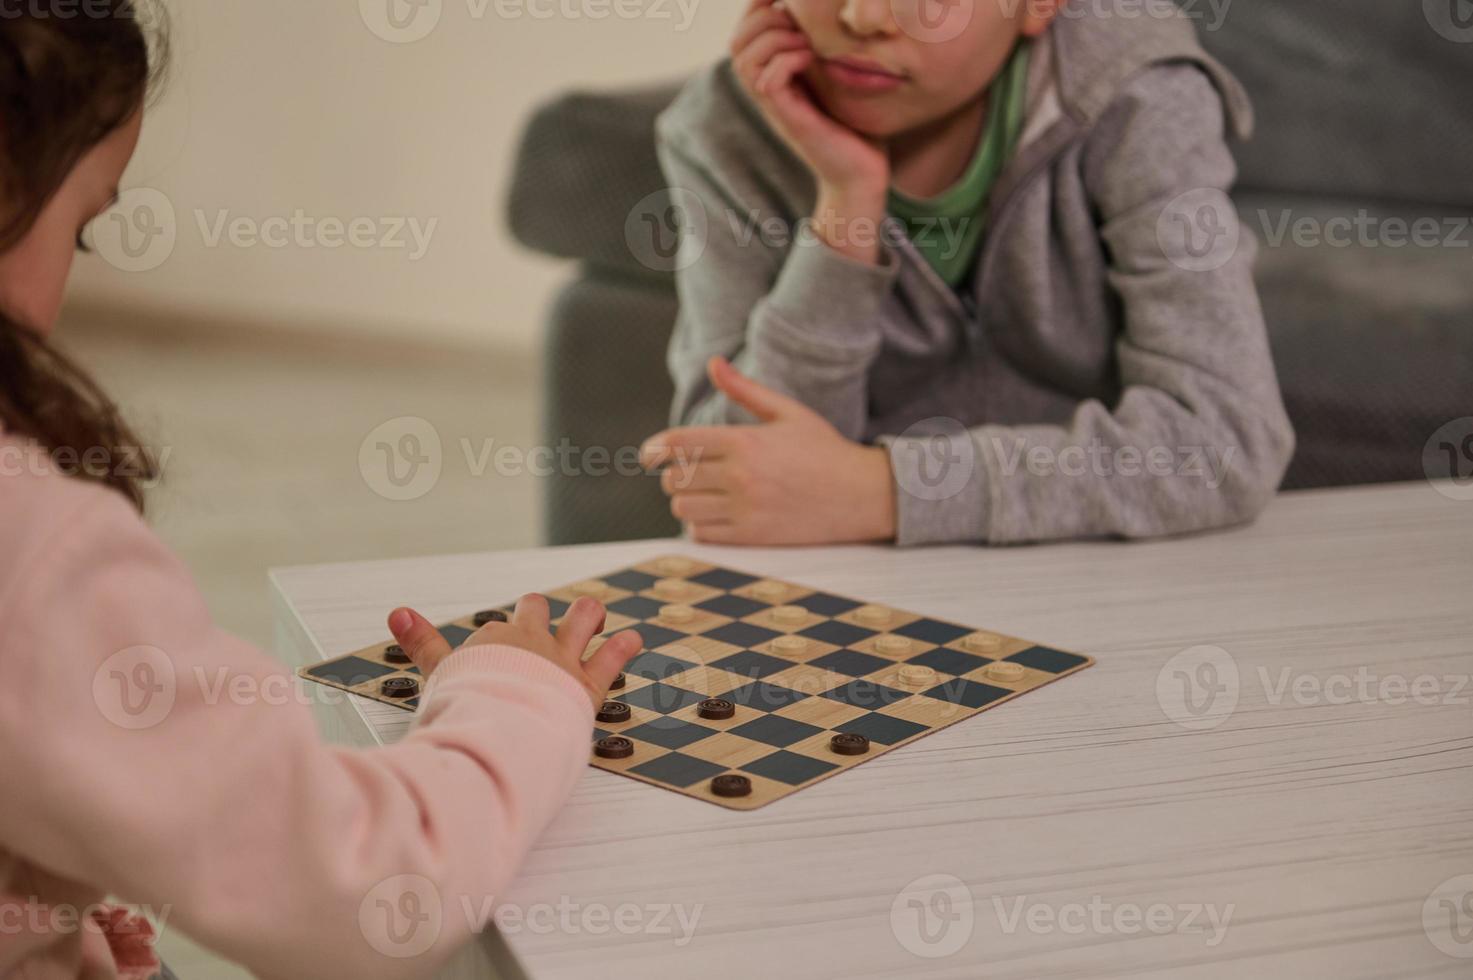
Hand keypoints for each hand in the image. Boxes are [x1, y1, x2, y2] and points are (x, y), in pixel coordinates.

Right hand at [387, 594, 641, 707]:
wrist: (500, 728)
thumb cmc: (466, 706)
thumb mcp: (437, 672)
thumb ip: (420, 643)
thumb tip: (395, 611)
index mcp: (494, 641)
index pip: (498, 628)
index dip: (499, 636)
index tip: (499, 640)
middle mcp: (530, 642)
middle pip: (537, 610)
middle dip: (540, 612)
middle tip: (542, 615)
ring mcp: (562, 660)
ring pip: (583, 619)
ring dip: (589, 615)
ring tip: (595, 613)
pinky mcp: (588, 683)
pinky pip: (613, 657)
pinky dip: (624, 646)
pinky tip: (633, 639)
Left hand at [642, 357, 896, 544]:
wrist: (861, 494)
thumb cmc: (823, 449)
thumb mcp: (787, 412)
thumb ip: (744, 390)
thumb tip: (713, 363)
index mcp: (745, 441)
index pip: (679, 444)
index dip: (654, 449)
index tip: (647, 455)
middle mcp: (741, 476)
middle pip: (675, 478)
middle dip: (674, 474)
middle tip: (688, 472)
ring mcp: (746, 509)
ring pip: (683, 507)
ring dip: (685, 500)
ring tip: (703, 493)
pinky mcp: (752, 537)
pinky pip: (701, 533)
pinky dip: (699, 524)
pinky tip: (714, 513)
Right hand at [731, 0, 888, 201]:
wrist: (863, 175)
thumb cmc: (858, 126)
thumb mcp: (838, 76)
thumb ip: (825, 48)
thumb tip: (826, 14)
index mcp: (774, 76)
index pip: (745, 32)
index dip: (757, 7)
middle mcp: (767, 90)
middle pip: (736, 42)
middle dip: (765, 18)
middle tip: (800, 22)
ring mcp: (775, 106)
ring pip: (744, 58)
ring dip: (775, 38)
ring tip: (808, 41)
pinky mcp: (789, 120)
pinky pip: (767, 80)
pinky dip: (786, 60)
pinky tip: (812, 59)